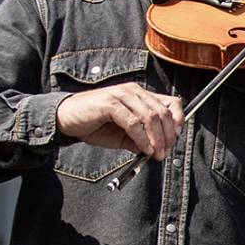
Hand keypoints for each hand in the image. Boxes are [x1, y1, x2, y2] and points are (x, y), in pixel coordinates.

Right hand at [55, 83, 183, 159]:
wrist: (66, 120)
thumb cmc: (96, 125)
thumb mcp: (125, 135)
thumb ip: (143, 138)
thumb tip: (160, 149)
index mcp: (140, 95)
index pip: (171, 103)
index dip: (178, 120)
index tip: (176, 139)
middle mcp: (133, 91)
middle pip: (163, 112)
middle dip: (168, 136)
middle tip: (165, 152)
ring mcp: (121, 95)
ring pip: (150, 116)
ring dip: (157, 138)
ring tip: (156, 154)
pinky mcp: (109, 104)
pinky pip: (133, 122)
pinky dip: (141, 138)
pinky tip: (143, 149)